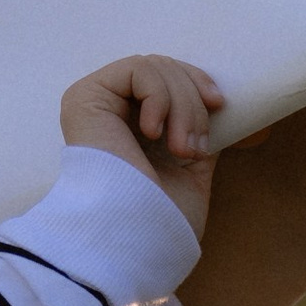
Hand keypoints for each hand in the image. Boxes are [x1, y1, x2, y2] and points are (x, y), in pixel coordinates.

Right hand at [59, 51, 224, 236]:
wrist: (140, 238)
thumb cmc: (163, 216)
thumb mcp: (191, 164)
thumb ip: (195, 128)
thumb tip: (214, 99)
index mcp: (132, 125)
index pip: (168, 79)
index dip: (196, 83)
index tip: (219, 104)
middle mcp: (111, 111)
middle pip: (165, 70)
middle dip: (192, 102)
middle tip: (194, 146)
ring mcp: (97, 103)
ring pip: (155, 67)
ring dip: (181, 106)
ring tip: (180, 148)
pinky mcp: (85, 98)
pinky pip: (137, 70)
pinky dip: (158, 97)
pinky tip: (153, 133)